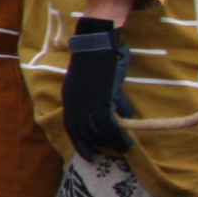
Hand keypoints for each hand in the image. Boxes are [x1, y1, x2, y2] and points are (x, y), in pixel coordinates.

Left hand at [63, 18, 135, 156]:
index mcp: (70, 98)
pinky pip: (109, 125)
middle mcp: (75, 102)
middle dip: (95, 145)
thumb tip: (124, 117)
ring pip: (97, 131)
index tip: (87, 156)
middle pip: (83, 132)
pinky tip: (127, 143)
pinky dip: (118, 136)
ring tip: (123, 149)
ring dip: (110, 143)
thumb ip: (111, 100)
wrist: (99, 41)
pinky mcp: (102, 99)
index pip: (71, 126)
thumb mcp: (103, 83)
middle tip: (109, 153)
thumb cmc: (102, 58)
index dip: (80, 142)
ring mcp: (87, 101)